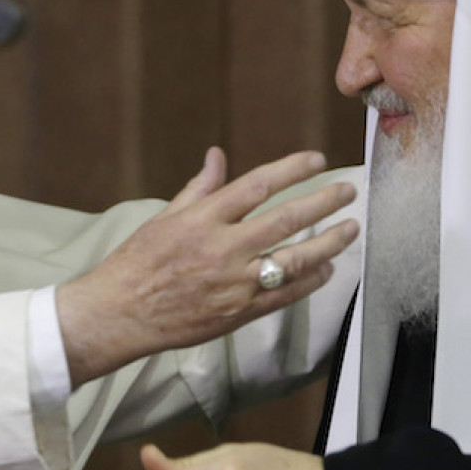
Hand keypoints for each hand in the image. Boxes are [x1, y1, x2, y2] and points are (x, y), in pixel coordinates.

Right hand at [56, 148, 357, 384]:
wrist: (120, 314)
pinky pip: (285, 295)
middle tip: (348, 190)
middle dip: (323, 202)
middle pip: (285, 219)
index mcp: (202, 219)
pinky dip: (310, 281)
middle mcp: (222, 248)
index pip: (257, 185)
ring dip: (329, 243)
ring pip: (294, 259)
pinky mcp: (238, 312)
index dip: (292, 169)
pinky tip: (328, 269)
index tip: (317, 160)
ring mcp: (233, 283)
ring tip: (350, 229)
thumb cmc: (138, 263)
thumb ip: (199, 188)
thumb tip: (217, 155)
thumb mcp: (165, 217)